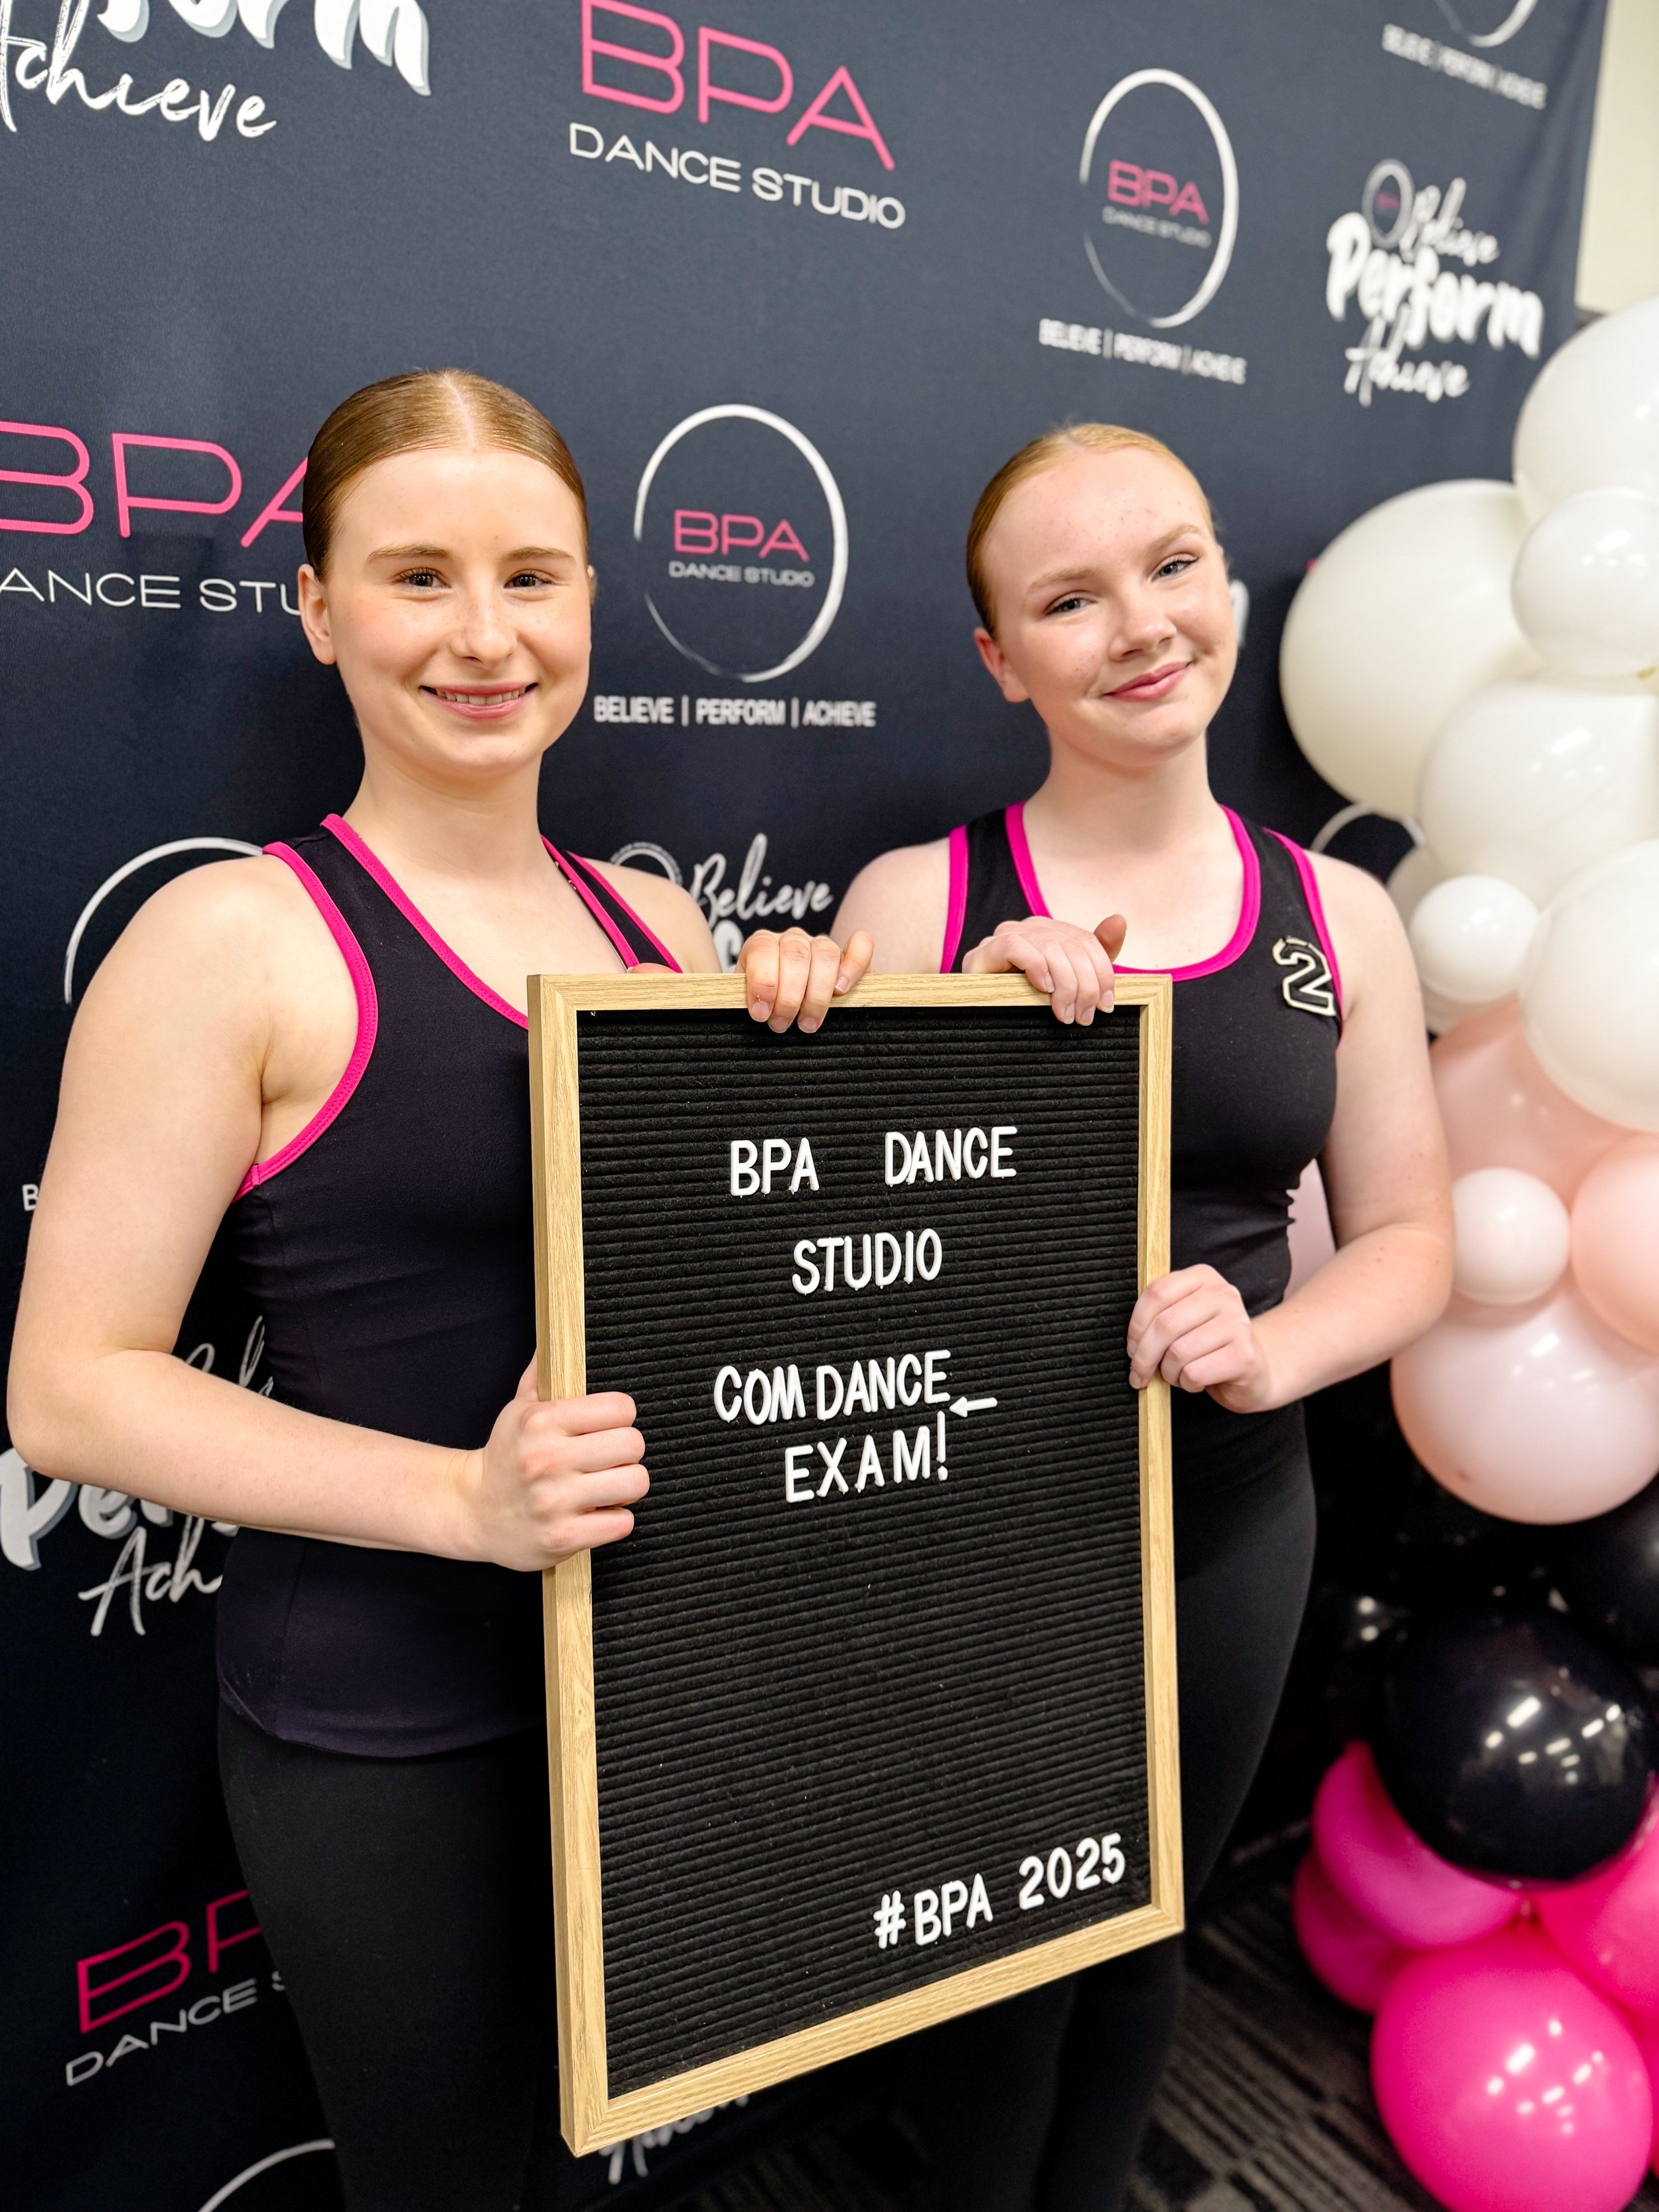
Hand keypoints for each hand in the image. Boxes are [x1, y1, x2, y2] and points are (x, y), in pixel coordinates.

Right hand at [455, 1366, 648, 1568]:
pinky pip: (622, 1523)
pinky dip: (615, 1519)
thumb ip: (543, 1373)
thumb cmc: (506, 1456)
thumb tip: (557, 1333)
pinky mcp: (561, 1538)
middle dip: (627, 1451)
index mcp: (541, 1421)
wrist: (473, 1511)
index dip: (620, 1416)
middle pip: (633, 1444)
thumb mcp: (518, 1409)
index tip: (607, 1426)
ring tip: (605, 1485)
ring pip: (634, 1483)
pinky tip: (596, 1513)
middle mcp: (546, 1460)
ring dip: (626, 1486)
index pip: (620, 1408)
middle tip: (609, 1458)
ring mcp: (554, 1502)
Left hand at [737, 926, 873, 1032]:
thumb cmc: (768, 1009)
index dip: (763, 982)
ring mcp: (822, 944)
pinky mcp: (849, 955)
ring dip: (817, 993)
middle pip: (795, 955)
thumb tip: (756, 1013)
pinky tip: (842, 990)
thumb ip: (751, 1004)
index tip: (761, 1014)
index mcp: (762, 945)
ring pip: (825, 953)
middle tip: (782, 1025)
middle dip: (789, 996)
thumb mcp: (751, 1005)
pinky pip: (861, 945)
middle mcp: (792, 939)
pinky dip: (854, 965)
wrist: (786, 1008)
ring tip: (808, 1023)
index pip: (762, 949)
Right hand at [963, 914, 1126, 1023]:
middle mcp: (1028, 929)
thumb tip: (1120, 920)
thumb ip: (1097, 956)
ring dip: (1064, 984)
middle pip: (1070, 945)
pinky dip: (1034, 966)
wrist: (986, 1024)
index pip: (1086, 941)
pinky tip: (1043, 989)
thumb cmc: (1029, 1004)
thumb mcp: (1070, 984)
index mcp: (1051, 932)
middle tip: (1085, 1017)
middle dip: (1084, 985)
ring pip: (1048, 946)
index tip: (1106, 1005)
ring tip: (1065, 1014)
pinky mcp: (981, 953)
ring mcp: (1002, 938)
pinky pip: (1013, 946)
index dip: (1102, 972)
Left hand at [1127, 1265, 1274, 1410]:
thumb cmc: (1208, 1344)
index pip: (1157, 1293)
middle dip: (1144, 1356)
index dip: (1136, 1325)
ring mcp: (1237, 1323)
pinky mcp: (1244, 1355)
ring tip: (1176, 1374)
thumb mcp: (1184, 1319)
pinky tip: (1195, 1381)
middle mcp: (1224, 1294)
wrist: (1252, 1370)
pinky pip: (1194, 1373)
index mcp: (1203, 1277)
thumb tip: (1132, 1340)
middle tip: (1139, 1373)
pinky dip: (1186, 1384)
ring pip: (1178, 1352)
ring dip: (1168, 1372)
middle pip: (1165, 1325)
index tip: (1131, 1347)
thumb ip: (1160, 1315)